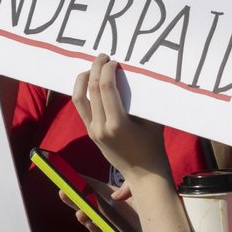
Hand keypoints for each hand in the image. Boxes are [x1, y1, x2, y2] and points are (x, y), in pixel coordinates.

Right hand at [60, 186, 150, 231]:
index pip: (97, 190)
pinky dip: (98, 231)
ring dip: (85, 217)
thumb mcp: (145, 194)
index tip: (69, 176)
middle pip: (91, 206)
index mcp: (119, 201)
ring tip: (78, 210)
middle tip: (62, 191)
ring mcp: (117, 230)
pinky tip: (90, 223)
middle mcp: (115, 215)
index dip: (83, 183)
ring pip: (96, 223)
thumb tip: (114, 196)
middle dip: (76, 199)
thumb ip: (131, 189)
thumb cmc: (159, 214)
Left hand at [72, 54, 170, 184]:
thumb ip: (141, 99)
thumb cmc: (153, 146)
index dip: (107, 70)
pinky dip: (83, 91)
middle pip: (90, 89)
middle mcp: (100, 127)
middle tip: (103, 57)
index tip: (114, 61)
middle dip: (96, 68)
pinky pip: (81, 107)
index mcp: (116, 124)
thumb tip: (136, 76)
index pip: (105, 88)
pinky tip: (91, 83)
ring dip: (83, 78)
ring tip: (93, 68)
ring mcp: (92, 131)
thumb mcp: (151, 121)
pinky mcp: (90, 133)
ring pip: (78, 98)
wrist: (143, 174)